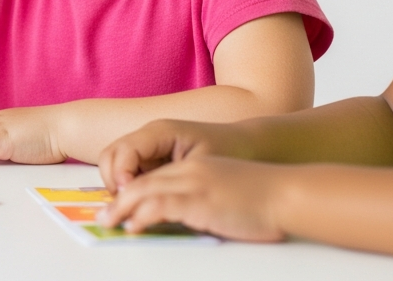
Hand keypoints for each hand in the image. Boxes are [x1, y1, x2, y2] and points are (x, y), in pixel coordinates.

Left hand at [98, 155, 290, 241]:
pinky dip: (143, 215)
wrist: (288, 193)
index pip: (153, 175)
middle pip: (142, 181)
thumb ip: (204, 198)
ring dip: (122, 208)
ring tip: (109, 222)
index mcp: (195, 167)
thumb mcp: (227, 190)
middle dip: (118, 199)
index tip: (119, 205)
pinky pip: (161, 206)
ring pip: (145, 191)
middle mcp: (189, 171)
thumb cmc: (265, 197)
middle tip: (104, 216)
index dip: (132, 191)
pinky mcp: (200, 200)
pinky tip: (133, 226)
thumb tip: (191, 216)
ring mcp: (194, 184)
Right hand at [99, 119, 252, 191]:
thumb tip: (144, 202)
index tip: (129, 197)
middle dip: (112, 181)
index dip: (121, 175)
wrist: (253, 144)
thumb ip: (170, 183)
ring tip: (133, 207)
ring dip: (117, 185)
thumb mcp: (201, 168)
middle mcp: (149, 135)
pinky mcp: (154, 158)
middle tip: (126, 206)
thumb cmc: (232, 151)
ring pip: (115, 163)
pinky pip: (129, 171)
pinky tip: (142, 204)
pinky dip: (128, 187)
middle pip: (111, 154)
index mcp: (159, 131)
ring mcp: (149, 146)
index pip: (124, 151)